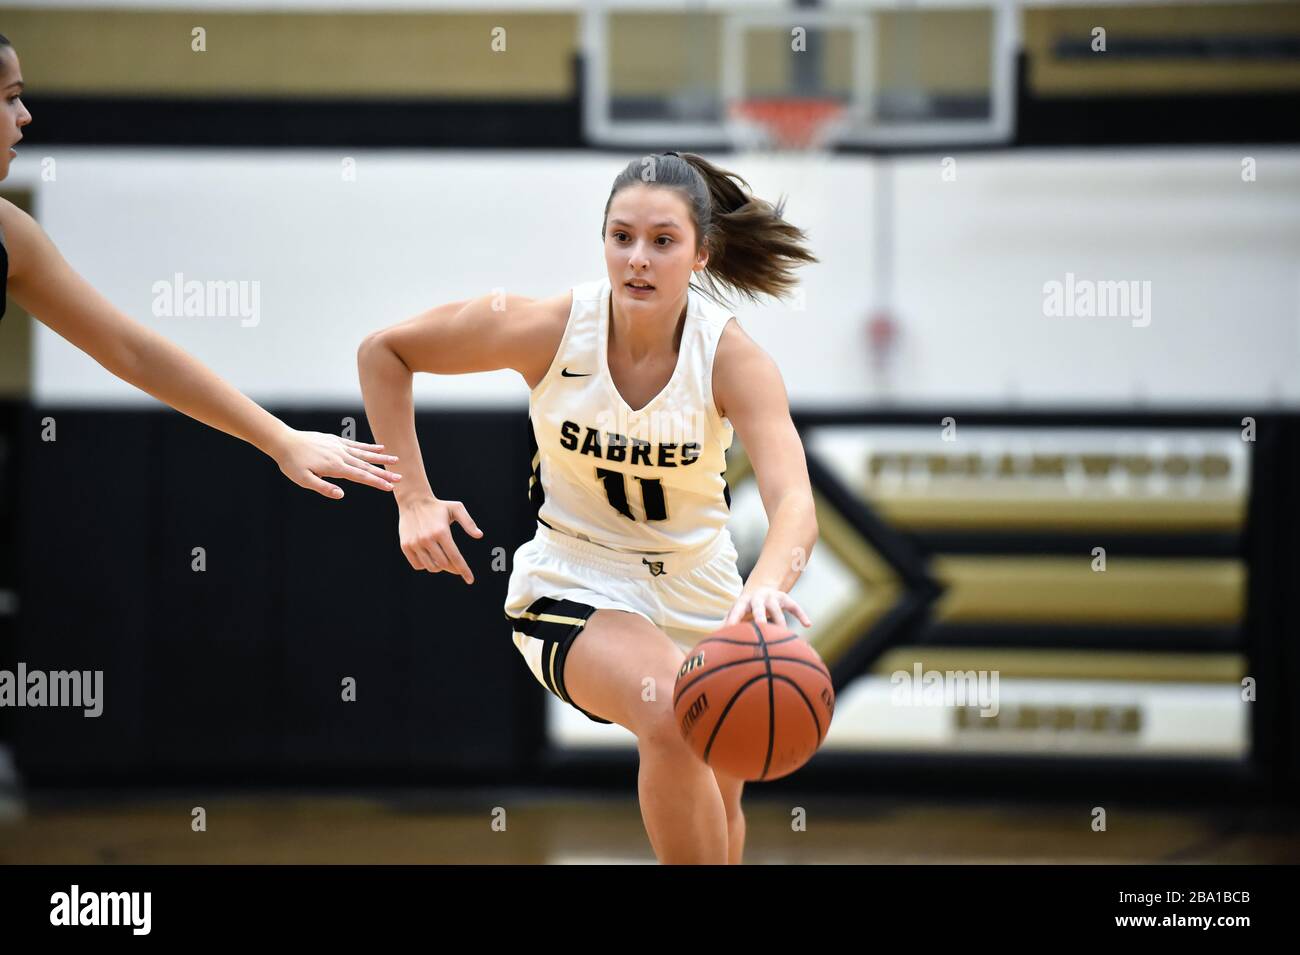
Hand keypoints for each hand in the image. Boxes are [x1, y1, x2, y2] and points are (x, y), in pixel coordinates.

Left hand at [273, 430, 400, 498]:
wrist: (284, 441)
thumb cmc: (292, 463)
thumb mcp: (303, 480)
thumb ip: (323, 487)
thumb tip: (342, 495)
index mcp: (335, 467)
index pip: (360, 476)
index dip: (376, 482)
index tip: (390, 488)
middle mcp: (340, 455)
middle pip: (366, 466)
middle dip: (384, 473)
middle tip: (399, 478)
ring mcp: (339, 447)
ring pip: (364, 454)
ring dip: (381, 458)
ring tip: (396, 460)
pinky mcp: (335, 441)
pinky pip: (355, 444)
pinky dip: (368, 447)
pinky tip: (379, 448)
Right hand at [398, 497, 483, 582]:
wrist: (413, 501)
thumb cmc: (438, 506)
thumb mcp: (456, 508)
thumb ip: (469, 522)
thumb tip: (479, 535)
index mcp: (441, 532)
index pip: (455, 557)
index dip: (464, 570)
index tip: (470, 580)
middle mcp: (427, 539)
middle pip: (444, 564)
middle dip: (453, 568)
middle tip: (456, 565)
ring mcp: (415, 543)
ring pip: (431, 567)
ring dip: (439, 567)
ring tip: (442, 557)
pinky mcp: (406, 546)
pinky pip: (418, 565)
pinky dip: (425, 565)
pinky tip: (430, 557)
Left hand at [723, 585, 812, 628]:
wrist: (762, 589)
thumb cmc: (746, 607)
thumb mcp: (736, 612)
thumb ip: (727, 624)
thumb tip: (713, 640)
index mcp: (743, 601)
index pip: (737, 609)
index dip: (733, 619)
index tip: (730, 630)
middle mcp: (758, 597)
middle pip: (758, 607)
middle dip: (760, 618)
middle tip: (760, 630)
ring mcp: (772, 597)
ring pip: (778, 610)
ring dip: (780, 622)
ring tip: (784, 636)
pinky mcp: (785, 598)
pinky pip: (795, 606)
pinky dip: (801, 614)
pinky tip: (808, 624)